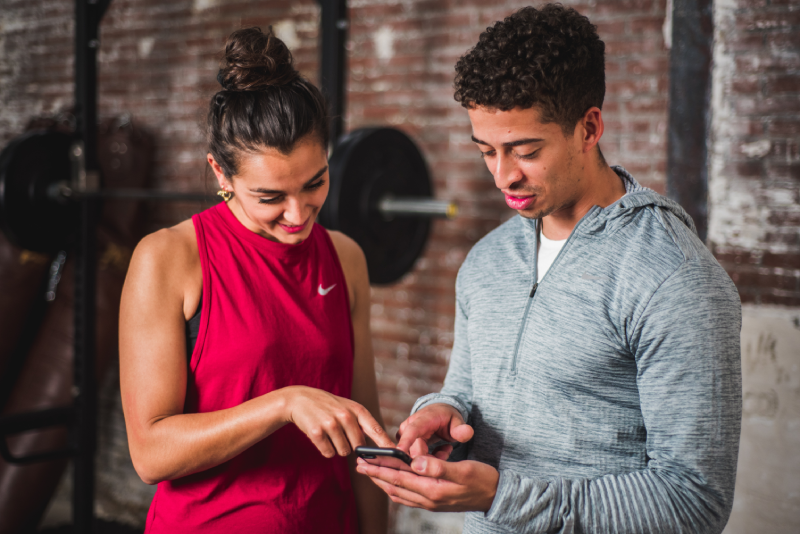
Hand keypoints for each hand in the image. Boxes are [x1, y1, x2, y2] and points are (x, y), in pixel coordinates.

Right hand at [282, 386, 393, 457]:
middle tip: (340, 434)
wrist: (300, 399)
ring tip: (329, 432)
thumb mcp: (347, 408)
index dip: (387, 445)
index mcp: (357, 410)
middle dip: (351, 446)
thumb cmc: (328, 406)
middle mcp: (346, 416)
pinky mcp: (317, 432)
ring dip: (337, 447)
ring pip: (343, 452)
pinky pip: (328, 453)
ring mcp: (331, 424)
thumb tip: (379, 447)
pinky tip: (320, 436)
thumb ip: (361, 424)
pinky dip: (325, 449)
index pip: (376, 430)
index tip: (399, 455)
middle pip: (358, 447)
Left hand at [356, 454, 498, 511]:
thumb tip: (414, 460)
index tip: (364, 462)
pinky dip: (397, 487)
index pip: (399, 478)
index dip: (379, 469)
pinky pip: (409, 496)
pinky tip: (394, 481)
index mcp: (433, 490)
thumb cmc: (483, 479)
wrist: (497, 496)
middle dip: (376, 475)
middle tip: (359, 465)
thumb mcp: (463, 470)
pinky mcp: (435, 500)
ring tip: (371, 472)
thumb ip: (437, 466)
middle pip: (395, 486)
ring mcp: (431, 502)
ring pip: (400, 492)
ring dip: (384, 481)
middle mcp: (429, 499)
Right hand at [396, 404, 473, 458]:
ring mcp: (404, 435)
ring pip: (412, 456)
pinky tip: (439, 452)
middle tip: (446, 452)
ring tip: (445, 450)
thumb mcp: (457, 421)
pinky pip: (413, 458)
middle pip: (412, 450)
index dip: (406, 442)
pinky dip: (427, 460)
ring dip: (430, 459)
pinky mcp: (404, 444)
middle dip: (430, 458)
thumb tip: (467, 432)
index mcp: (422, 419)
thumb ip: (461, 428)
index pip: (412, 431)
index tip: (401, 453)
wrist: (440, 414)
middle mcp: (409, 426)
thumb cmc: (448, 418)